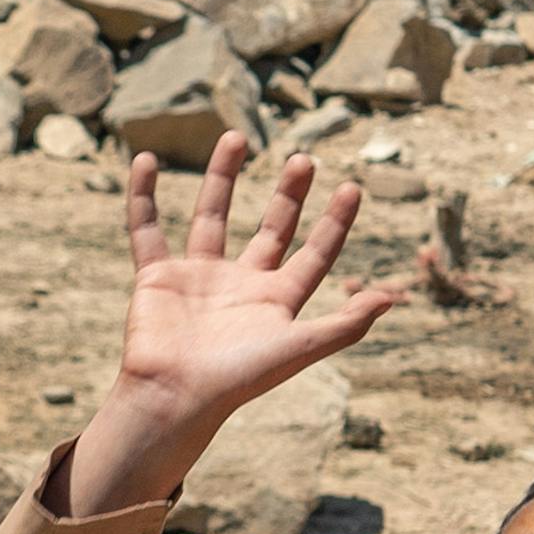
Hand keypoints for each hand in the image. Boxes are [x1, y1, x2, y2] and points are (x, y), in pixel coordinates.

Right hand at [72, 154, 404, 508]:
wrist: (174, 396)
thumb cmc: (239, 378)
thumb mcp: (298, 346)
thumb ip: (345, 324)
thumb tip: (392, 297)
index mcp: (276, 301)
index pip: (315, 254)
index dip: (335, 223)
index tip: (352, 187)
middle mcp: (240, 285)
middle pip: (271, 229)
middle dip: (288, 194)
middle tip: (304, 159)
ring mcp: (198, 278)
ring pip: (211, 216)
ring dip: (222, 176)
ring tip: (237, 136)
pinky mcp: (156, 277)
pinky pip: (146, 230)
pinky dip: (142, 196)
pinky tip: (145, 161)